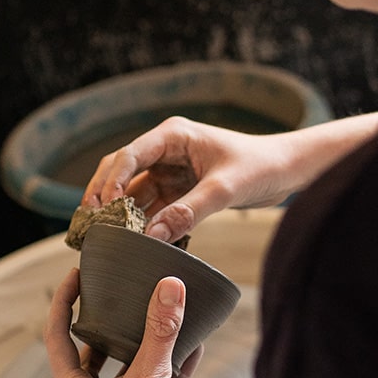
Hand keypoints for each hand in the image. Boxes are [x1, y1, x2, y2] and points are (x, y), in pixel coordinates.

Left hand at [44, 267, 202, 377]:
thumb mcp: (149, 377)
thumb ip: (160, 331)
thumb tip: (169, 287)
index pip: (56, 336)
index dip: (62, 302)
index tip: (74, 276)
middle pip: (88, 351)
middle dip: (101, 321)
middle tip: (112, 293)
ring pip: (125, 367)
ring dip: (139, 341)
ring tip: (152, 312)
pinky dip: (172, 363)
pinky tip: (193, 343)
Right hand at [82, 116, 290, 243]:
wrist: (288, 170)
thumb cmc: (261, 167)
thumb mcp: (225, 189)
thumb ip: (189, 211)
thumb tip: (153, 237)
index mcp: (173, 135)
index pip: (129, 155)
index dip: (111, 181)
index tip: (104, 209)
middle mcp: (165, 150)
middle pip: (120, 172)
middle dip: (103, 196)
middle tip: (88, 224)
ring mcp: (170, 171)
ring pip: (132, 192)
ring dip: (119, 213)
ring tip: (102, 237)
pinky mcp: (178, 190)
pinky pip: (151, 207)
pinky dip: (141, 223)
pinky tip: (131, 242)